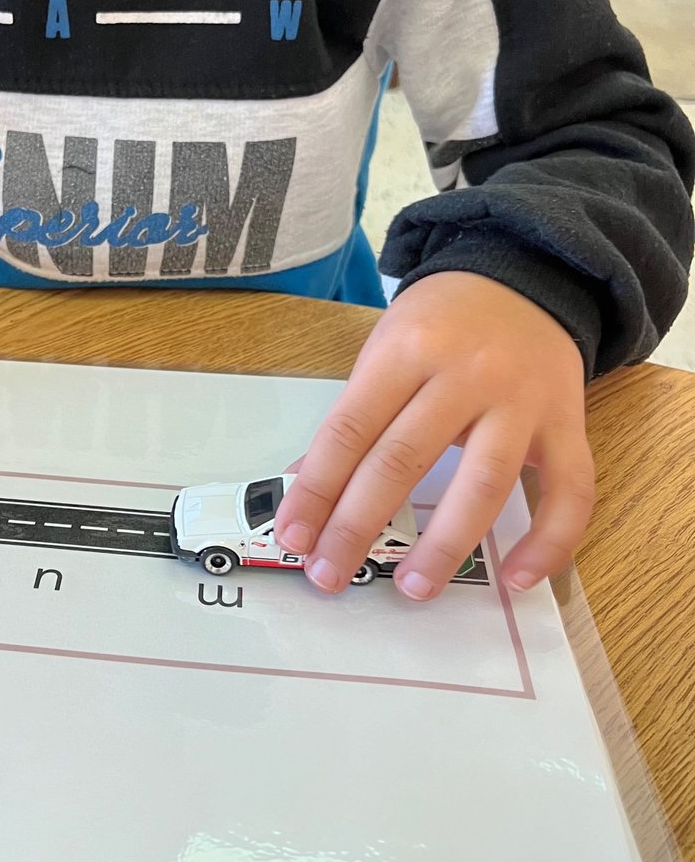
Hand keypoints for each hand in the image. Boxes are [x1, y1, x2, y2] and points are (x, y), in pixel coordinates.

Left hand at [273, 272, 594, 599]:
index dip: (316, 489)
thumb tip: (307, 486)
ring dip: (445, 546)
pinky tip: (518, 580)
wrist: (526, 274)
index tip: (293, 536)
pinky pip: (569, 491)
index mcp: (406, 353)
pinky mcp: (568, 423)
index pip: (349, 431)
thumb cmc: (442, 321)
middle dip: (358, 526)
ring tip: (412, 587)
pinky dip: (549, 542)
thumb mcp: (383, 350)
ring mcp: (522, 401)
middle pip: (402, 461)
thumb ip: (353, 417)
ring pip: (484, 484)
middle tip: (328, 574)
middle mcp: (465, 375)